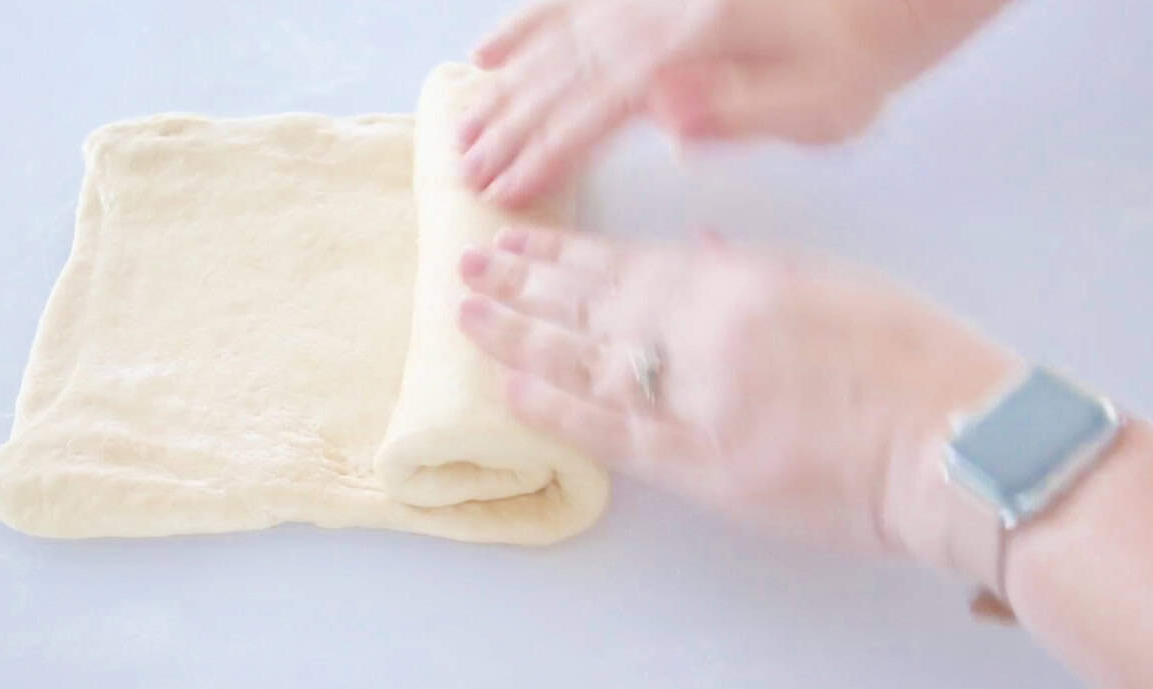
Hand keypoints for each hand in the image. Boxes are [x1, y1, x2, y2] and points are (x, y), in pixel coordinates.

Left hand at [457, 226, 1016, 554]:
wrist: (954, 444)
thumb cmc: (912, 361)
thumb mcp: (835, 284)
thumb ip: (751, 267)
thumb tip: (690, 249)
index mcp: (739, 280)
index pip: (626, 263)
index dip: (564, 253)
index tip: (520, 242)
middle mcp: (704, 329)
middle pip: (591, 302)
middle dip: (524, 283)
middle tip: (471, 268)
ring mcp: (696, 397)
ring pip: (585, 359)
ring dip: (520, 335)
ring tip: (468, 317)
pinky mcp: (702, 465)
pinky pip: (611, 431)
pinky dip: (554, 409)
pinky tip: (509, 388)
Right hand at [459, 0, 1004, 206]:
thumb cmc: (868, 50)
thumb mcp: (825, 102)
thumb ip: (740, 113)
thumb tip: (659, 118)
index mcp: (696, 45)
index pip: (597, 109)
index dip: (544, 151)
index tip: (504, 187)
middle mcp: (659, 10)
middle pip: (563, 76)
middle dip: (512, 128)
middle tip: (469, 171)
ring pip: (558, 41)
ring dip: (507, 89)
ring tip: (465, 129)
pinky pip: (574, 2)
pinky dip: (527, 26)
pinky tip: (491, 51)